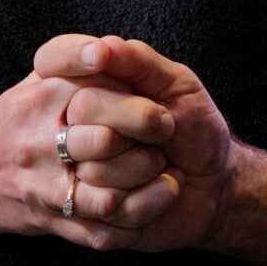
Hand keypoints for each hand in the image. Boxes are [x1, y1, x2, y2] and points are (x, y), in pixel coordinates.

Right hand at [0, 70, 174, 244]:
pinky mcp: (53, 223)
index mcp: (42, 98)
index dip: (136, 104)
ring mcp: (44, 188)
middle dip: (147, 136)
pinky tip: (150, 202)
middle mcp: (38, 142)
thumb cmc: (20, 119)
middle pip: (106, 142)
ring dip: (145, 184)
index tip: (162, 108)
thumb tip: (107, 48)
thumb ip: (70, 56)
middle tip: (165, 133)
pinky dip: (135, 220)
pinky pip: (102, 231)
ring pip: (108, 196)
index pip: (97, 94)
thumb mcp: (38, 77)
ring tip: (161, 168)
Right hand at [31, 35, 234, 251]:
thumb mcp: (174, 82)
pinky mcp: (80, 218)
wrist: (211, 184)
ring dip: (146, 166)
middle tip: (163, 130)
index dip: (78, 63)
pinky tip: (161, 189)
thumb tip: (102, 47)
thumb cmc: (190, 124)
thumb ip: (138, 60)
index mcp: (76, 87)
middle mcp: (58, 129)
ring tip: (159, 163)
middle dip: (142, 122)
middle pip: (86, 117)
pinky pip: (109, 209)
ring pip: (96, 172)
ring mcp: (63, 176)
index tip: (109, 67)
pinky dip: (152, 199)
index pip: (55, 62)